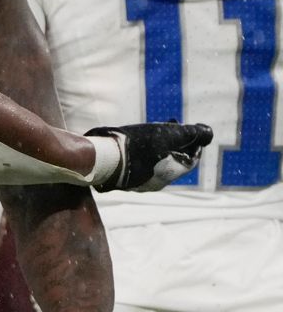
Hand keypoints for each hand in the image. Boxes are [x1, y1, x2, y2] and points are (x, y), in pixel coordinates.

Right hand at [87, 121, 212, 191]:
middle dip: (173, 144)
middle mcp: (158, 182)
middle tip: (165, 127)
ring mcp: (140, 184)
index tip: (186, 128)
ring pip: (156, 165)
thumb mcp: (167, 134)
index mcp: (172, 173)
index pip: (191, 158)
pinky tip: (132, 145)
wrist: (102, 159)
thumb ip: (189, 133)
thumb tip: (208, 132)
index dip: (192, 142)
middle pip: (173, 162)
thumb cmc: (136, 146)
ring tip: (148, 134)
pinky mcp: (124, 181)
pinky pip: (140, 168)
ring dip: (157, 150)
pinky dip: (142, 156)